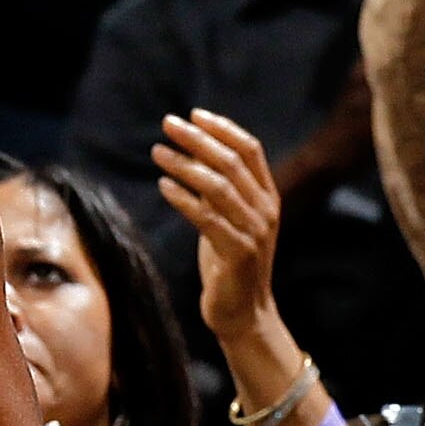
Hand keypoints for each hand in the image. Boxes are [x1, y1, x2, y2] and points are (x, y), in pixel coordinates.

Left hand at [153, 110, 282, 346]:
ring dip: (185, 165)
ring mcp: (255, 231)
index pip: (250, 150)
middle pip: (232, 162)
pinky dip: (184, 198)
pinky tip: (163, 185)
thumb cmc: (228, 262)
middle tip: (168, 124)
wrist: (243, 311)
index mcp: (267, 197)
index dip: (223, 129)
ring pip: (219, 186)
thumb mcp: (227, 220)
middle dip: (198, 139)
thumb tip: (192, 157)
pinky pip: (208, 218)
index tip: (193, 114)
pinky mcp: (237, 253)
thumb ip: (218, 192)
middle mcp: (266, 210)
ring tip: (157, 152)